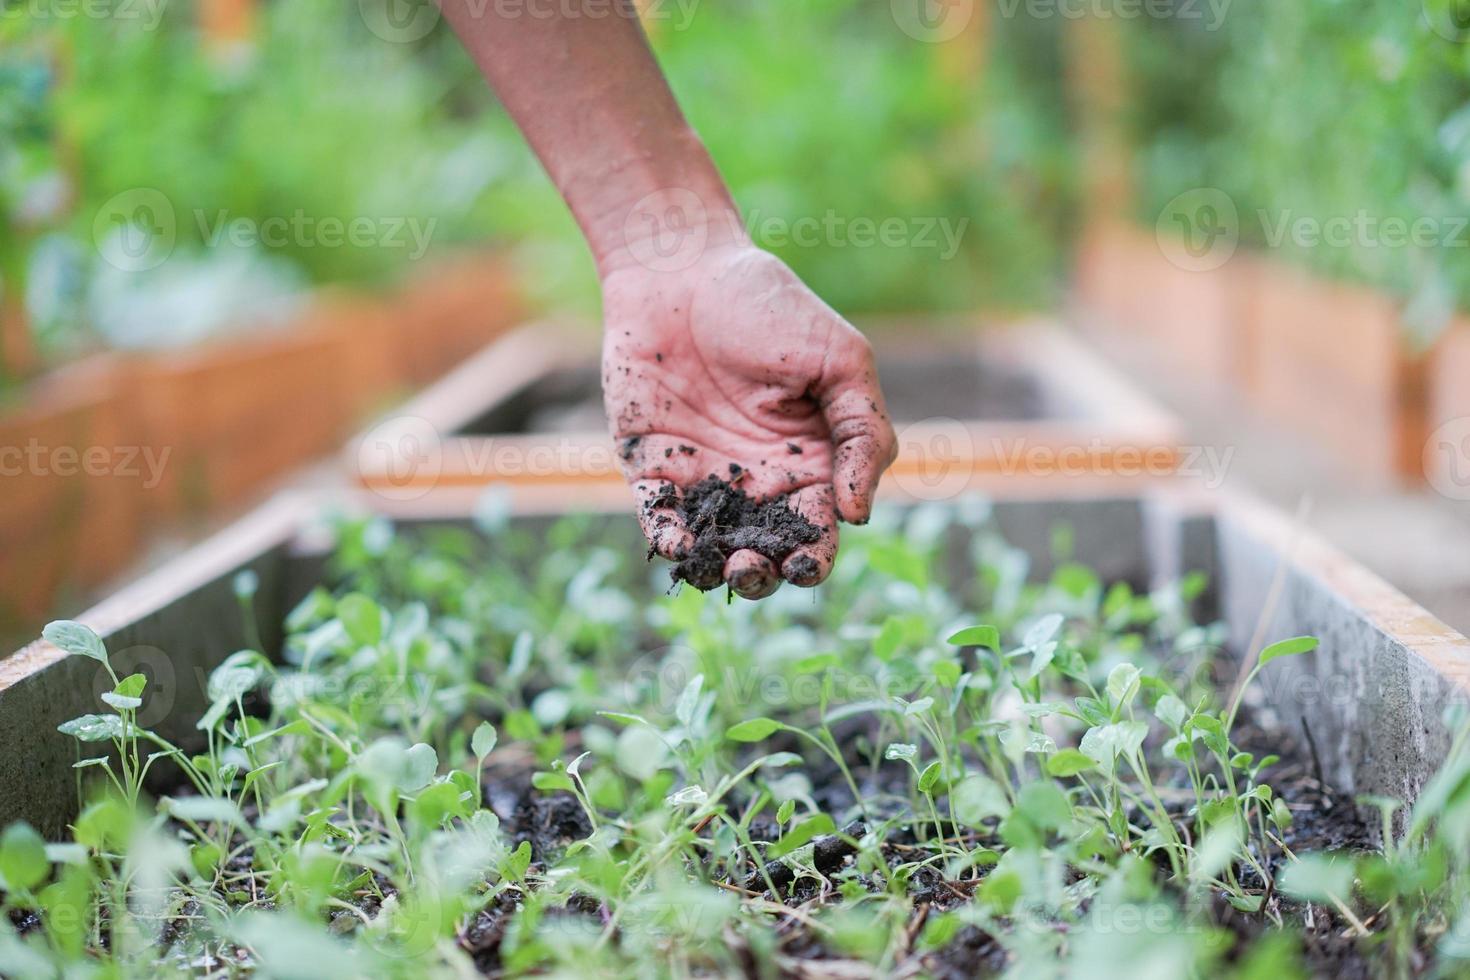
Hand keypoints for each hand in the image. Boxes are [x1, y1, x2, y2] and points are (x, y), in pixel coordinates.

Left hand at [601, 242, 896, 598]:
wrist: (684, 271)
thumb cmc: (772, 308)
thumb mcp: (841, 361)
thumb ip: (863, 434)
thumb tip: (857, 513)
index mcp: (812, 464)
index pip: (818, 531)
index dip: (815, 558)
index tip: (807, 559)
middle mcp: (759, 483)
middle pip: (766, 553)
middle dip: (765, 574)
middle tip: (756, 567)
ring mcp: (705, 480)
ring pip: (714, 549)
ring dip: (718, 570)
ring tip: (725, 565)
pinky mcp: (654, 469)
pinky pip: (661, 520)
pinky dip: (669, 540)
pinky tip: (677, 544)